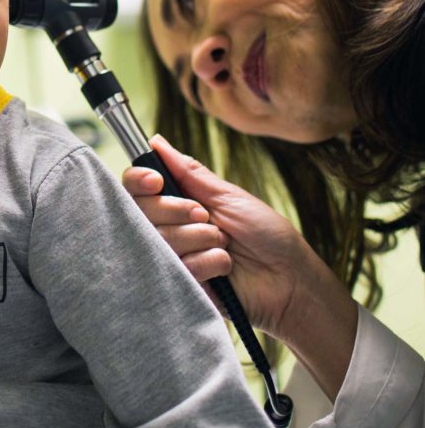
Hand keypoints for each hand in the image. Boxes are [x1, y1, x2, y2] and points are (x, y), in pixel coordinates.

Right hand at [124, 136, 358, 399]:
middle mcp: (170, 227)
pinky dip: (207, 262)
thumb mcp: (227, 196)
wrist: (290, 279)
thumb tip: (157, 142)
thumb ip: (189, 172)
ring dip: (199, 237)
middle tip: (205, 215)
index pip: (136, 187)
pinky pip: (178, 266)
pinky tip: (225, 268)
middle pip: (142, 212)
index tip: (156, 181)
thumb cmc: (266, 234)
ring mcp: (174, 257)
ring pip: (160, 239)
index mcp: (179, 200)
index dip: (138, 181)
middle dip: (175, 209)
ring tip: (224, 244)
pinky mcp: (182, 284)